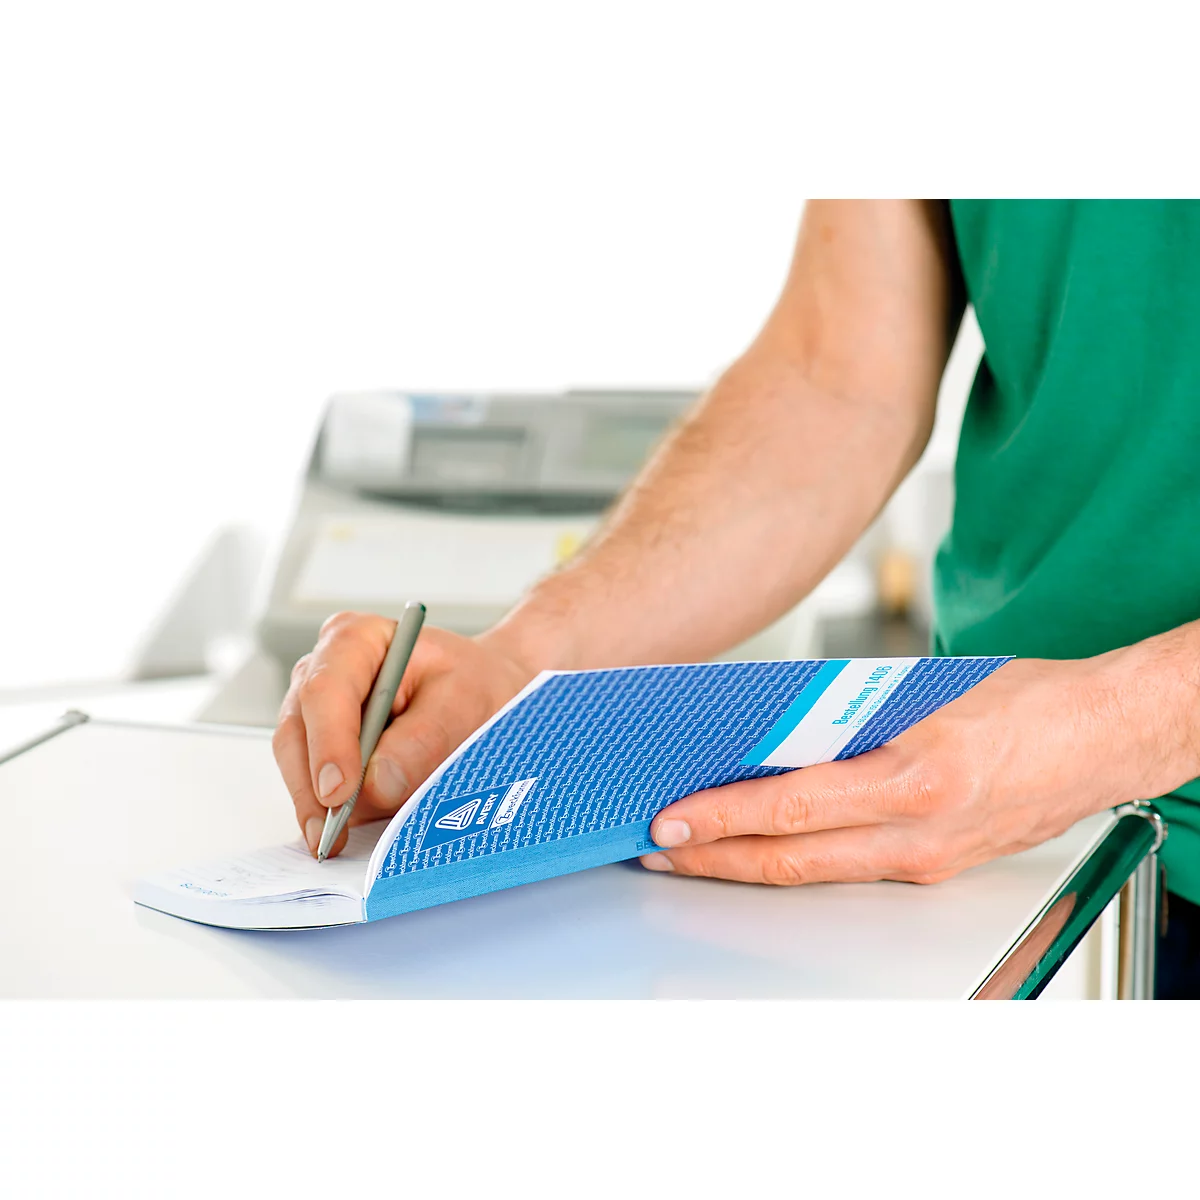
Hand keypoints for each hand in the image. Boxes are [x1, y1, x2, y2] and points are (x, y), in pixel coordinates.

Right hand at [273, 613, 534, 857]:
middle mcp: (323, 669)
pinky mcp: (318, 745)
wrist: (479, 694)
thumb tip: (376, 783)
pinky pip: (309, 780)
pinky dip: (323, 810)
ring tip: (336, 842)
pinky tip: (339, 834)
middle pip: (297, 729)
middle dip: (311, 787)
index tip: (339, 791)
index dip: (328, 742)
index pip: (326, 689)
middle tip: (330, 835)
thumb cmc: (471, 687)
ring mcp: (314, 709)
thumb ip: (423, 739)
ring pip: (295, 760)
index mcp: (356, 640)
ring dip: (313, 805)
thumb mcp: (464, 703)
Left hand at [639, 655, 1158, 885]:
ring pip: (813, 873)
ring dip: (743, 866)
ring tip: (690, 853)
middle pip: (790, 858)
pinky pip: (848, 869)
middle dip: (711, 858)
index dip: (722, 817)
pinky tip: (760, 847)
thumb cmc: (1028, 702)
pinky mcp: (933, 869)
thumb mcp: (928, 688)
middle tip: (654, 848)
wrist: (1105, 740)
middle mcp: (919, 834)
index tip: (669, 819)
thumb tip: (767, 727)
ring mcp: (927, 862)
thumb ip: (849, 714)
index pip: (793, 806)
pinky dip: (794, 860)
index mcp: (917, 778)